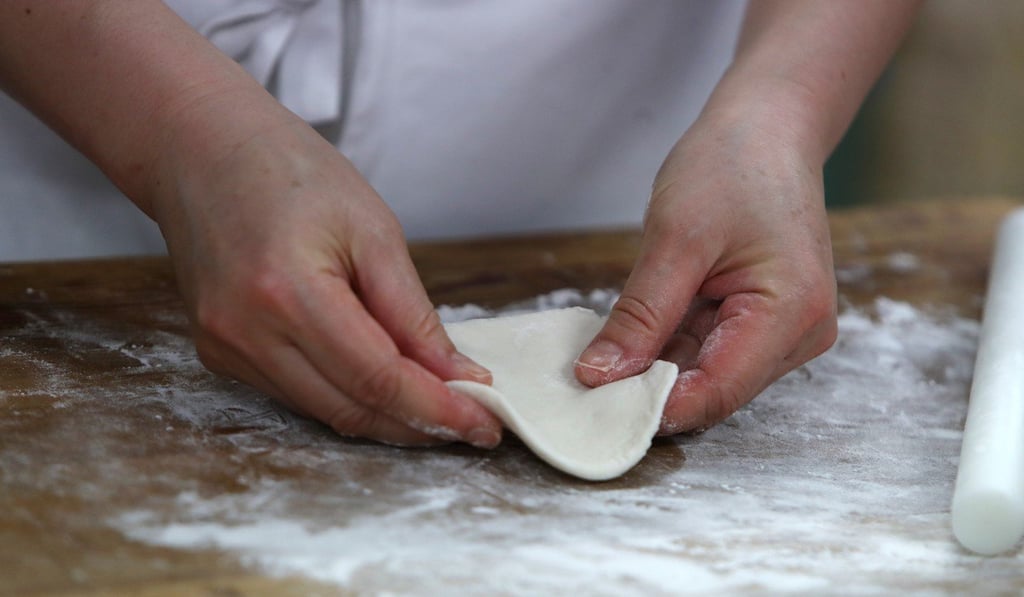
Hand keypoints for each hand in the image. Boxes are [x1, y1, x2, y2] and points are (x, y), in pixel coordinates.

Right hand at [150, 102, 501, 447]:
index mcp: (286, 291)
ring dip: (386, 418)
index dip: (436, 408)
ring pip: (324, 411)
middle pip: (350, 408)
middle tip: (472, 423)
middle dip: (418, 424)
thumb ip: (412, 314)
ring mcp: (224, 348)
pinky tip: (384, 385)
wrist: (201, 148)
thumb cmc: (290, 170)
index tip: (485, 421)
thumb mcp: (373, 230)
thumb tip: (456, 376)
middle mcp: (245, 332)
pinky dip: (347, 396)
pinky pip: (296, 394)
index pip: (377, 378)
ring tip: (439, 406)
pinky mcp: (217, 353)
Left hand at [575, 107, 837, 433]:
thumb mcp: (675, 240)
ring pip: (710, 373)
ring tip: (610, 348)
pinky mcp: (768, 320)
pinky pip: (713, 349)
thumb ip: (640, 317)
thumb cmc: (732, 166)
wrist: (767, 127)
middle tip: (589, 380)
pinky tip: (639, 332)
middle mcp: (801, 333)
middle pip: (716, 390)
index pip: (718, 392)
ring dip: (660, 366)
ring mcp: (788, 329)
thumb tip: (599, 376)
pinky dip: (673, 345)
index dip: (656, 407)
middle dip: (653, 388)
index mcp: (791, 313)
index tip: (596, 405)